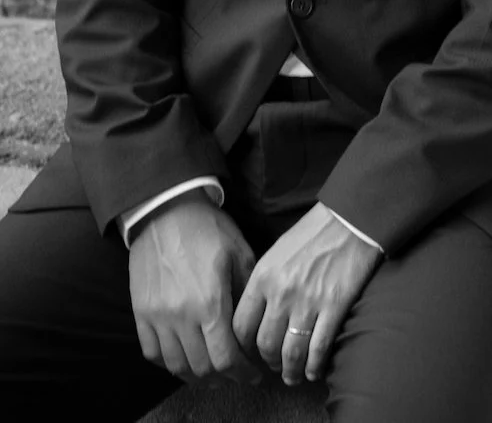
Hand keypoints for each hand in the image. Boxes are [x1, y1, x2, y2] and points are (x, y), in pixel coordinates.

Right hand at [129, 191, 259, 385]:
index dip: (242, 373)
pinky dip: (169, 363)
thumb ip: (246, 295)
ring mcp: (157, 316)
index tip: (253, 374)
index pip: (225, 358)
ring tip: (212, 373)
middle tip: (236, 374)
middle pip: (202, 368)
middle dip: (224, 378)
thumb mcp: (240, 254)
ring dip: (197, 376)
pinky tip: (184, 359)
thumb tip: (254, 327)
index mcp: (210, 302)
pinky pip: (152, 353)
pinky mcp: (140, 312)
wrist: (167, 210)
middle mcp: (181, 315)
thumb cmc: (209, 229)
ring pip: (176, 366)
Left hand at [233, 204, 380, 385]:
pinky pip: (319, 348)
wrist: (350, 219)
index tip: (250, 354)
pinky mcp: (334, 307)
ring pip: (291, 353)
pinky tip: (314, 371)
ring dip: (290, 370)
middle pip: (265, 345)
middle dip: (268, 362)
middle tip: (274, 366)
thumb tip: (257, 316)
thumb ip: (264, 283)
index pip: (240, 326)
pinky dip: (315, 366)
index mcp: (263, 276)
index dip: (243, 348)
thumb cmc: (313, 232)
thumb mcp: (277, 252)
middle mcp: (281, 292)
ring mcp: (308, 301)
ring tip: (293, 375)